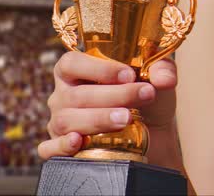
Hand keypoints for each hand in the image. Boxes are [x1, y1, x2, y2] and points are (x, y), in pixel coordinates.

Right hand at [37, 52, 177, 160]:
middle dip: (113, 95)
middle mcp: (62, 95)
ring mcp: (58, 123)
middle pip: (76, 94)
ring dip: (98, 119)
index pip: (72, 63)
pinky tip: (79, 141)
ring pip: (66, 120)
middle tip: (143, 95)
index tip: (129, 74)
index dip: (99, 68)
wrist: (152, 133)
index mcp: (76, 70)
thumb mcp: (157, 78)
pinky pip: (49, 149)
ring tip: (127, 119)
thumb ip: (163, 70)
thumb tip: (164, 79)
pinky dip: (61, 146)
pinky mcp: (60, 149)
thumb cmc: (146, 97)